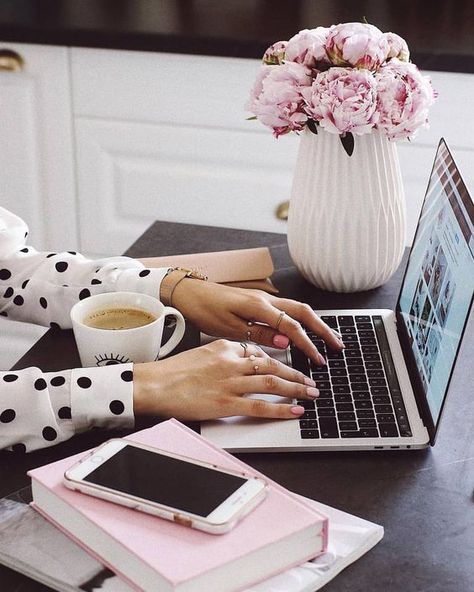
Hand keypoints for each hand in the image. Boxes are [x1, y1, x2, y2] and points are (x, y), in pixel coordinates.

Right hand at [133, 339, 318, 419]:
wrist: (154, 385)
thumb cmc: (172, 372)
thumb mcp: (201, 354)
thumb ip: (223, 357)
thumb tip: (240, 363)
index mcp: (225, 348)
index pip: (258, 352)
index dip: (277, 362)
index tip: (288, 367)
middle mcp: (232, 362)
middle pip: (272, 366)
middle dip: (295, 374)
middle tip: (310, 380)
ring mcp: (231, 383)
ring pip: (273, 383)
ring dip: (296, 389)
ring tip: (311, 393)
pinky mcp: (227, 404)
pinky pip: (261, 406)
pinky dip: (282, 409)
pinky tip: (296, 411)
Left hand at [171, 280, 343, 363]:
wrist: (189, 293)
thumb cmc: (205, 309)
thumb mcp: (229, 329)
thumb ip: (259, 335)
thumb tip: (287, 343)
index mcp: (259, 306)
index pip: (292, 327)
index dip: (308, 344)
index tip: (319, 359)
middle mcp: (265, 299)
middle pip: (303, 312)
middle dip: (323, 328)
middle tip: (338, 345)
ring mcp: (263, 299)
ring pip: (297, 309)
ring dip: (314, 323)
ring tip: (327, 338)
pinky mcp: (258, 302)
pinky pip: (286, 310)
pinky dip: (300, 320)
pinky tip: (303, 330)